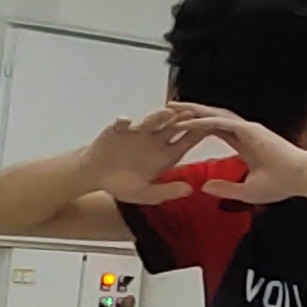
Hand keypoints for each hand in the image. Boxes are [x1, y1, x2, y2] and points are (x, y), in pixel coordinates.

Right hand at [76, 106, 212, 203]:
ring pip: (151, 121)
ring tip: (167, 113)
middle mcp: (155, 140)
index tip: (210, 128)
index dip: (198, 134)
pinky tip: (126, 122)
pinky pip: (121, 124)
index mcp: (166, 155)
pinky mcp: (118, 129)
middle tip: (192, 115)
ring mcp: (137, 133)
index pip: (187, 141)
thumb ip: (165, 192)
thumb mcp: (145, 193)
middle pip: (172, 127)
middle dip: (182, 120)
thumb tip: (189, 190)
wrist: (95, 175)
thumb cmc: (122, 184)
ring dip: (158, 117)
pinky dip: (123, 122)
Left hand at [177, 109, 306, 207]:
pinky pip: (220, 123)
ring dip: (191, 112)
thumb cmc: (282, 185)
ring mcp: (248, 129)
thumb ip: (225, 188)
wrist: (302, 178)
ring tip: (170, 108)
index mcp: (246, 144)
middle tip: (168, 109)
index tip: (180, 126)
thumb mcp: (247, 191)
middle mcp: (245, 132)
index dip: (198, 126)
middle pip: (211, 118)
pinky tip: (185, 122)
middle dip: (190, 113)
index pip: (216, 130)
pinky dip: (202, 121)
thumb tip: (204, 187)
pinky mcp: (249, 130)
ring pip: (213, 116)